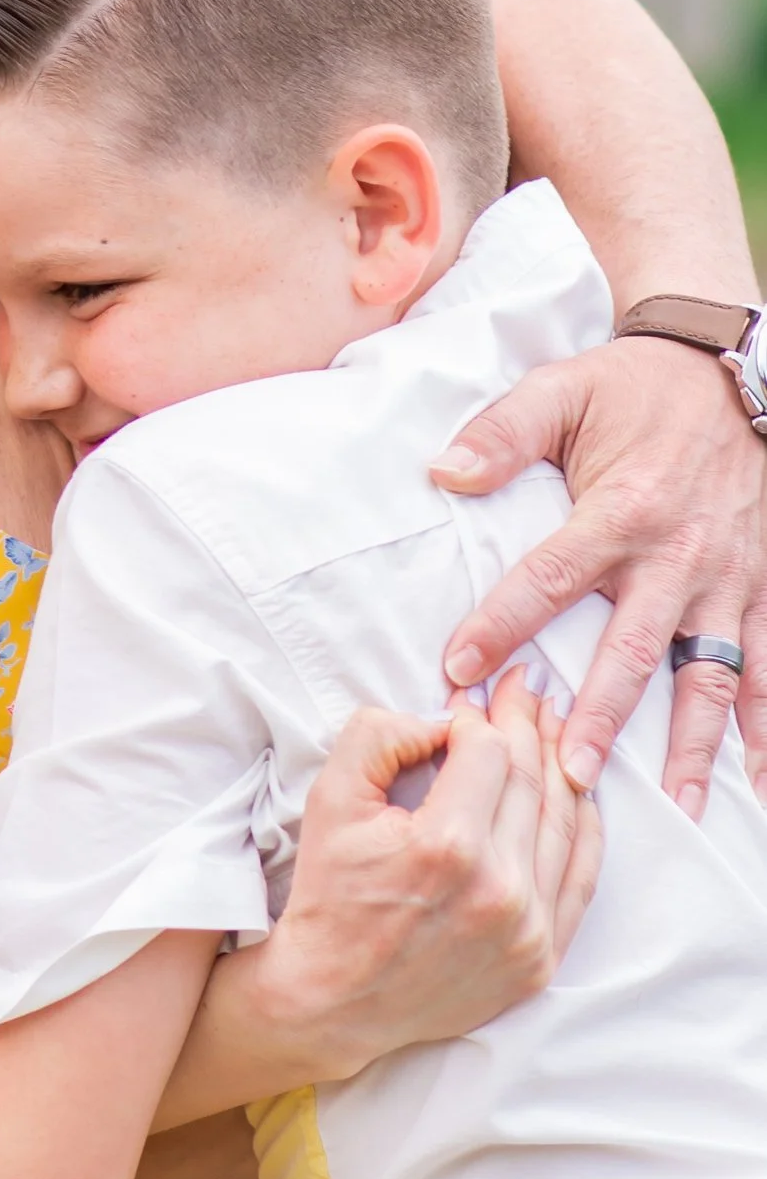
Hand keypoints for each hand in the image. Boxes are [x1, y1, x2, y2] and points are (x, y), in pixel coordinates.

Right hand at [245, 671, 597, 1084]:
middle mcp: (498, 889)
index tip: (469, 701)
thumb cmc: (329, 896)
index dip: (478, 717)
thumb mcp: (330, 800)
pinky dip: (585, 829)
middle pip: (531, 780)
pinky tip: (578, 793)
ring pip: (563, 823)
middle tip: (526, 689)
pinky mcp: (540, 960)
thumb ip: (379, 736)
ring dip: (560, 764)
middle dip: (527, 724)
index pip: (487, 751)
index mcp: (446, 846)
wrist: (332, 1001)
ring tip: (553, 726)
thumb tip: (440, 720)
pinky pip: (580, 879)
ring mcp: (527, 930)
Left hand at [432, 339, 766, 817]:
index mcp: (620, 509)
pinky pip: (766, 665)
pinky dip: (764, 725)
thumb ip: (502, 431)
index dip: (502, 625)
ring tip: (681, 808)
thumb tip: (444, 472)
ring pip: (711, 676)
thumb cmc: (634, 388)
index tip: (458, 671)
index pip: (550, 579)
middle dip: (602, 716)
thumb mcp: (562, 390)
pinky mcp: (760, 588)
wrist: (729, 370)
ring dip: (695, 745)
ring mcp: (726, 579)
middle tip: (570, 774)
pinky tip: (756, 778)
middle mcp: (677, 555)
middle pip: (634, 649)